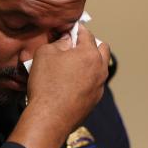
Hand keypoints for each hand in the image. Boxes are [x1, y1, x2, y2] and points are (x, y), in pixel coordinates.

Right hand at [8, 24, 109, 147]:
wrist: (49, 118)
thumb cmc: (46, 84)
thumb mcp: (45, 54)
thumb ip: (58, 42)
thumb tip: (66, 40)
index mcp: (90, 54)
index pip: (87, 33)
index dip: (75, 30)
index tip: (67, 31)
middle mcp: (100, 69)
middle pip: (102, 49)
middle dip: (89, 44)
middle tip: (72, 48)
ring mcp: (99, 87)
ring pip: (99, 67)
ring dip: (89, 63)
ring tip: (70, 66)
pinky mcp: (94, 101)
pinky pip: (93, 83)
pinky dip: (86, 79)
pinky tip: (69, 84)